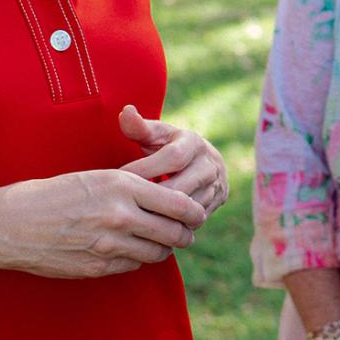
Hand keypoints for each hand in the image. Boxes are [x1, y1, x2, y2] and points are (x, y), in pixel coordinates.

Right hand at [0, 168, 204, 278]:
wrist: (12, 223)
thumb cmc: (54, 193)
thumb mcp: (97, 177)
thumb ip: (133, 187)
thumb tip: (168, 197)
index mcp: (123, 185)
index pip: (179, 203)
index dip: (194, 212)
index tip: (198, 213)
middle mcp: (120, 215)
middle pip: (174, 232)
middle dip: (185, 234)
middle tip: (186, 232)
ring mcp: (109, 244)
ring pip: (157, 253)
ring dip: (164, 249)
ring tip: (161, 242)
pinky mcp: (98, 267)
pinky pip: (133, 266)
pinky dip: (138, 260)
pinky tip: (131, 251)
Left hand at [118, 105, 230, 219]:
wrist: (200, 161)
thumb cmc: (167, 146)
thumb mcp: (156, 134)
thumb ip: (139, 127)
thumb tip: (126, 111)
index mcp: (193, 142)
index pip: (172, 157)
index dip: (145, 168)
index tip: (120, 178)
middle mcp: (210, 163)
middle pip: (181, 187)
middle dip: (152, 198)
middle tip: (126, 206)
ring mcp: (217, 184)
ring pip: (190, 208)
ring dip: (163, 216)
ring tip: (135, 221)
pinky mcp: (219, 201)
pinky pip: (196, 219)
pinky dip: (175, 225)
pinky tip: (153, 229)